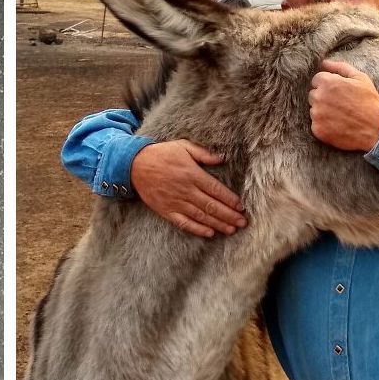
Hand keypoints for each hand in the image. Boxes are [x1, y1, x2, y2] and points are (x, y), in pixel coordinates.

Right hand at [130, 140, 246, 237]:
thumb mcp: (183, 146)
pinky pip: (184, 223)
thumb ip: (203, 153)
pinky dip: (197, 229)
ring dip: (218, 224)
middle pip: (212, 206)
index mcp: (192, 174)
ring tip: (232, 229)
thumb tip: (222, 159)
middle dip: (229, 215)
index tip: (241, 207)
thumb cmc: (161, 154)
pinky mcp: (166, 210)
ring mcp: (176, 202)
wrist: (135, 165)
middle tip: (243, 222)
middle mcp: (186, 190)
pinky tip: (209, 233)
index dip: (230, 200)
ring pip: (201, 216)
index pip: (216, 190)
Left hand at [309, 59, 378, 150]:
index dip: (328, 85)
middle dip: (324, 98)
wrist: (377, 128)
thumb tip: (324, 62)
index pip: (316, 80)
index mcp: (327, 82)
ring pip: (314, 110)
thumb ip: (340, 67)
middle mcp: (319, 97)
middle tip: (341, 105)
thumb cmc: (370, 101)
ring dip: (323, 112)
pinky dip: (324, 126)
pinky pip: (316, 125)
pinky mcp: (317, 129)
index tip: (339, 93)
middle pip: (313, 95)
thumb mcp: (360, 78)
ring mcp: (316, 114)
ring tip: (341, 116)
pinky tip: (338, 126)